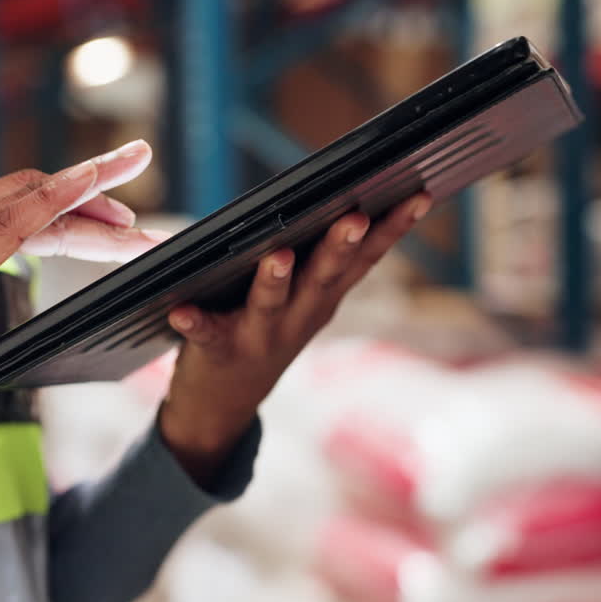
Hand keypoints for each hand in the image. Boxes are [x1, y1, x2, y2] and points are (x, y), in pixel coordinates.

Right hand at [0, 140, 162, 516]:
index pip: (22, 197)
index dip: (74, 196)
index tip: (114, 201)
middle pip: (38, 190)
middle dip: (97, 187)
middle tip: (140, 183)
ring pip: (35, 204)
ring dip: (95, 205)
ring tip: (139, 224)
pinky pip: (10, 224)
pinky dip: (52, 203)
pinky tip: (85, 192)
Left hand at [158, 193, 432, 482]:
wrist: (223, 406)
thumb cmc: (268, 331)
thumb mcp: (308, 300)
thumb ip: (327, 260)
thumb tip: (353, 199)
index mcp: (324, 297)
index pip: (366, 257)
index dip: (394, 228)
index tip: (419, 195)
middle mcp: (300, 316)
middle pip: (325, 276)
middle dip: (342, 247)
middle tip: (356, 217)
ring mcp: (261, 336)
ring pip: (271, 303)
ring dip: (276, 280)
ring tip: (280, 255)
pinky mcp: (218, 350)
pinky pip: (206, 334)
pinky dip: (195, 323)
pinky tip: (181, 311)